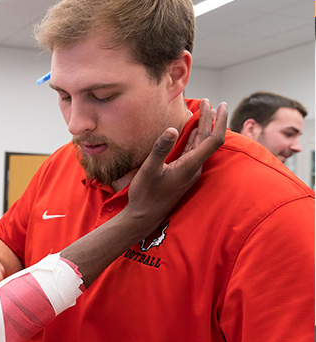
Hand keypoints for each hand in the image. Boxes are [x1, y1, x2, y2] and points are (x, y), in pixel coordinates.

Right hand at [126, 100, 227, 223]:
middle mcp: (194, 168)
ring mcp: (189, 171)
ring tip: (205, 110)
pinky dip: (195, 137)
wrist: (144, 217)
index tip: (219, 105)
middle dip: (212, 119)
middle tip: (212, 102)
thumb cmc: (145, 195)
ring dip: (204, 127)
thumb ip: (161, 149)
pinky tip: (192, 130)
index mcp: (190, 166)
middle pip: (209, 140)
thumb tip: (172, 129)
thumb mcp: (149, 170)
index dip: (218, 121)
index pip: (213, 140)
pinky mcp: (183, 173)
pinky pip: (193, 151)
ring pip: (201, 145)